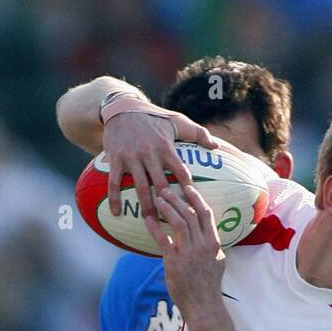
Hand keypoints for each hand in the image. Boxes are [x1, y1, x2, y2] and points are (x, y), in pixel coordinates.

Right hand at [103, 107, 218, 232]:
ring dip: (146, 207)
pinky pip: (114, 183)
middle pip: (161, 186)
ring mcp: (132, 157)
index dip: (187, 191)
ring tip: (150, 223)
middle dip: (168, 205)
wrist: (123, 107)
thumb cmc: (154, 117)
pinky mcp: (116, 159)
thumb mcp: (177, 121)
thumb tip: (217, 146)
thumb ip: (198, 133)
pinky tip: (116, 213)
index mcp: (166, 147)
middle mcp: (150, 153)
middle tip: (174, 223)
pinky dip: (114, 199)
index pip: (181, 173)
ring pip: (140, 188)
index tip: (192, 207)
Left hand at [152, 184, 225, 320]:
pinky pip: (163, 239)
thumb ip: (211, 247)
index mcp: (214, 243)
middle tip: (165, 189)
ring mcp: (189, 253)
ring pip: (178, 222)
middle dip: (177, 198)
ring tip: (157, 199)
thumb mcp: (217, 263)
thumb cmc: (208, 286)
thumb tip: (207, 235)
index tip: (187, 186)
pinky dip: (155, 226)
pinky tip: (148, 218)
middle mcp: (203, 245)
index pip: (206, 214)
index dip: (196, 198)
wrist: (203, 306)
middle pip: (190, 214)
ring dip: (167, 207)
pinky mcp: (175, 262)